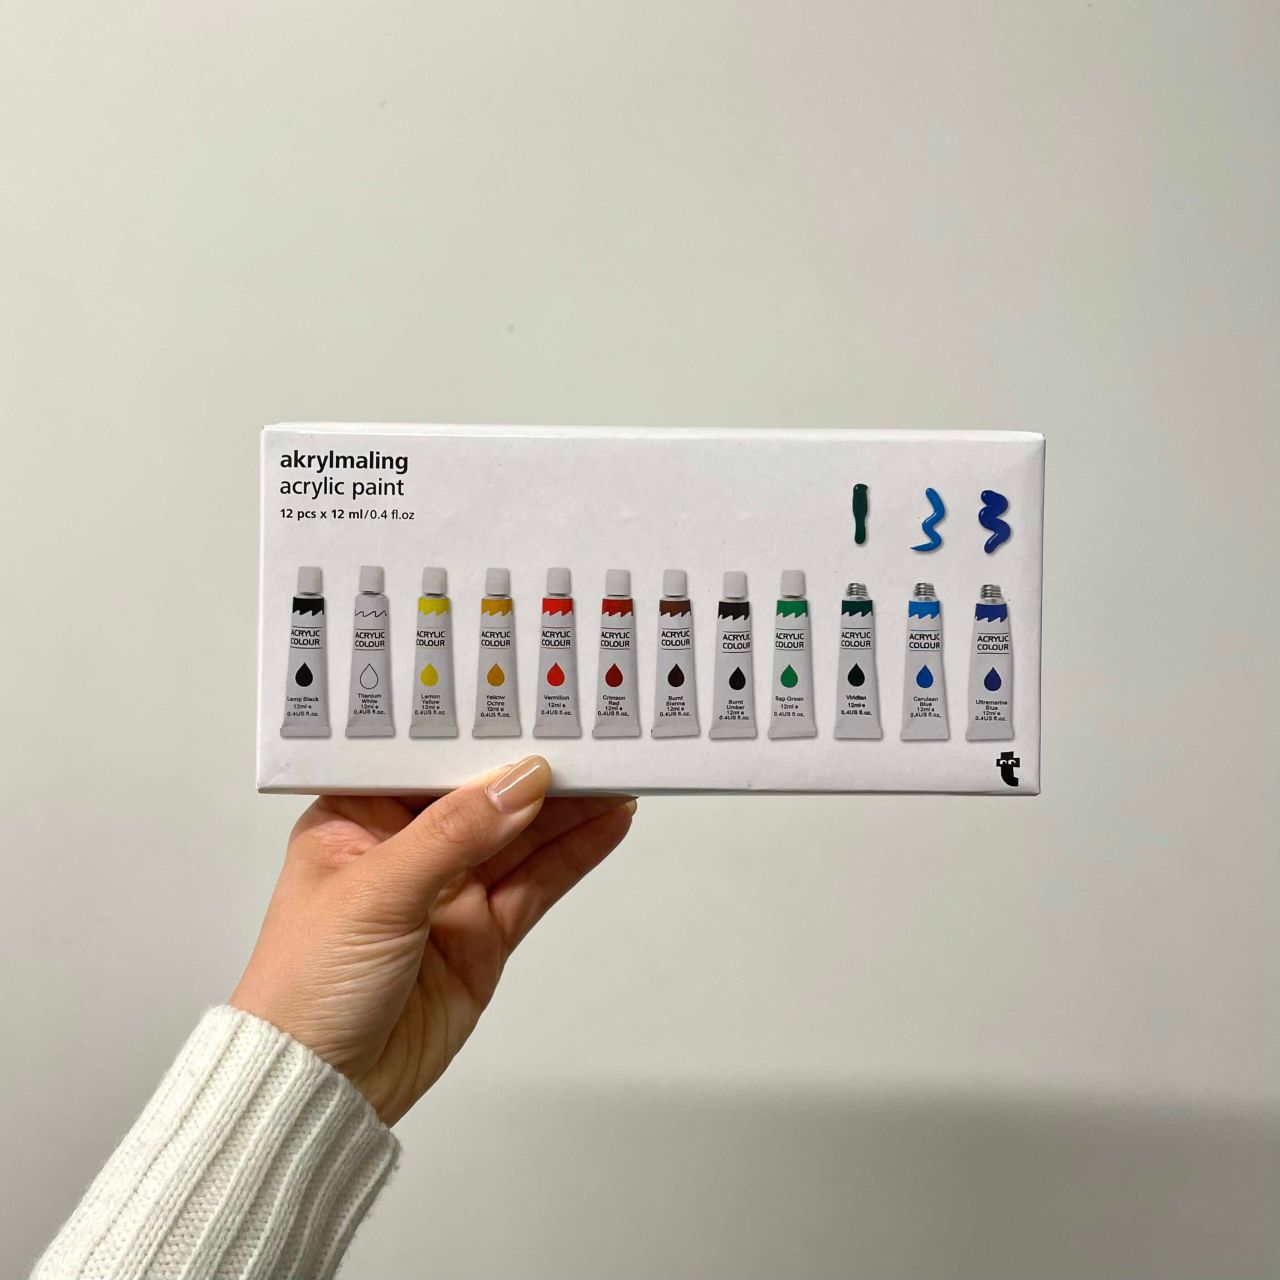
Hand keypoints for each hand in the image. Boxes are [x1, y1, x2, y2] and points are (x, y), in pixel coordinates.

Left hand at [230, 757, 633, 1124]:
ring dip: (568, 807)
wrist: (320, 1091)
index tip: (527, 704)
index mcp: (357, 819)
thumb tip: (519, 781)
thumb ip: (454, 833)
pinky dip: (574, 854)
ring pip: (520, 837)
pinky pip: (537, 884)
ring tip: (616, 772)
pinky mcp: (483, 936)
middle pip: (483, 796)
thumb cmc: (305, 988)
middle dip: (534, 767)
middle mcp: (405, 850)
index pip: (426, 761)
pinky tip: (607, 823)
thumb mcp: (375, 892)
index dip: (475, 732)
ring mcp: (448, 893)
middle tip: (590, 735)